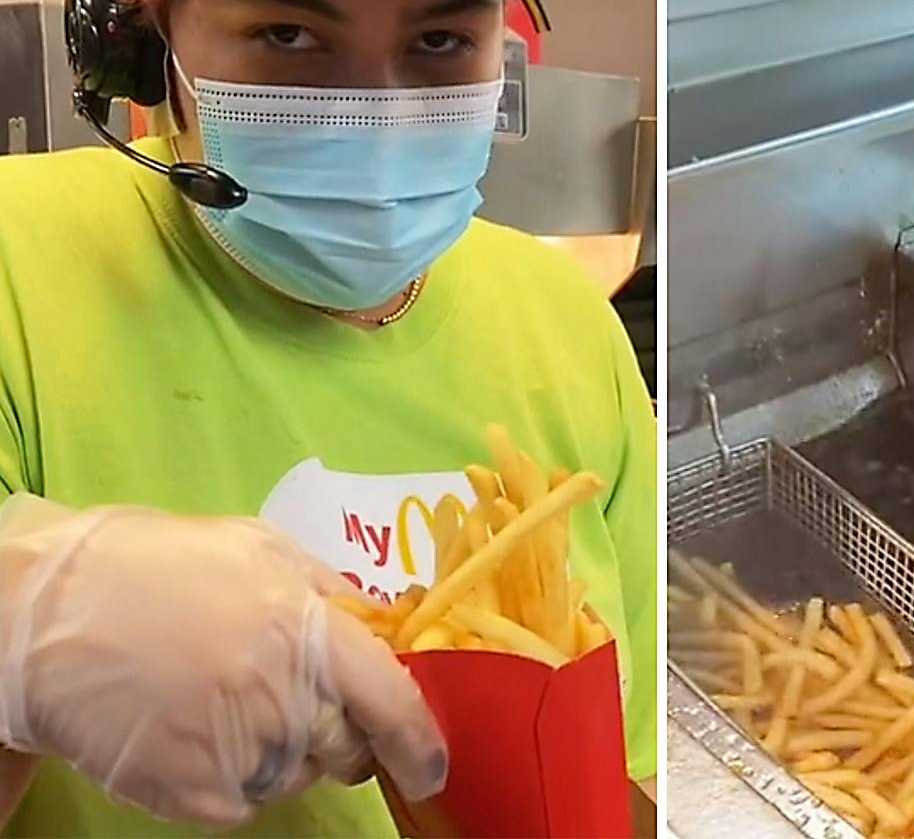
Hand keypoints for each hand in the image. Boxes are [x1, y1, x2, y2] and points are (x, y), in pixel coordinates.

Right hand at [0, 494, 446, 827]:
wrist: (42, 616)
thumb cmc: (153, 568)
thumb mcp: (256, 549)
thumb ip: (327, 592)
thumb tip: (381, 623)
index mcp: (305, 631)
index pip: (391, 700)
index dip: (420, 741)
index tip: (432, 765)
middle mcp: (280, 697)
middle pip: (350, 748)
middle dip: (346, 736)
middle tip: (303, 703)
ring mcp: (235, 751)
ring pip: (298, 775)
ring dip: (287, 751)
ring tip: (228, 703)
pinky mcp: (191, 794)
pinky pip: (247, 803)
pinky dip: (239, 778)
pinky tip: (200, 732)